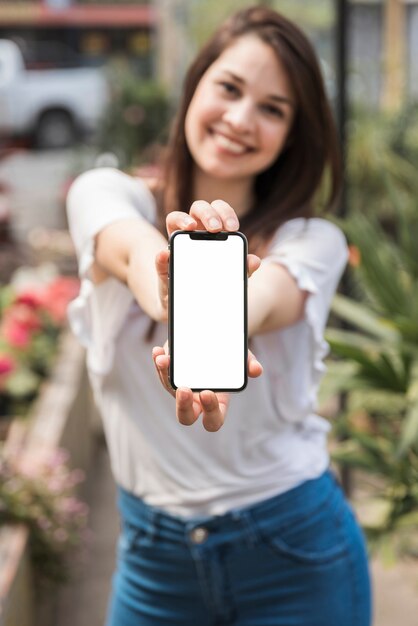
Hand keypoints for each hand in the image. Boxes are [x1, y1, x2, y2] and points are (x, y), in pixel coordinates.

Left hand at [152, 343, 262, 431]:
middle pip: (185, 416)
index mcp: (216, 403)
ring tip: (165, 360)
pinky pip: (162, 372)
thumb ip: (249, 364)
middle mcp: (195, 400)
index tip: (208, 393)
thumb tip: (257, 370)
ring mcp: (180, 388)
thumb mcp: (240, 358)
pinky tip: (158, 353)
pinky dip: (159, 362)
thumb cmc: (229, 357)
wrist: (213, 340)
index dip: (210, 412)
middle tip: (184, 389)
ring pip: (168, 389)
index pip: (213, 420)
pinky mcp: (170, 374)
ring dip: (165, 376)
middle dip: (182, 405)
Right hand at [155, 199, 260, 319]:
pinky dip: (161, 256)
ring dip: (182, 219)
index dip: (225, 212)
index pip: (217, 210)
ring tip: (191, 228)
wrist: (192, 309)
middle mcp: (192, 232)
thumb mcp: (229, 276)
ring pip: (174, 218)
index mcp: (211, 231)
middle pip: (197, 208)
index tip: (233, 227)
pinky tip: (165, 255)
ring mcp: (176, 245)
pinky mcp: (163, 265)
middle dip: (207, 213)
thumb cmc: (212, 283)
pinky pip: (160, 256)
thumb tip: (255, 261)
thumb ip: (242, 268)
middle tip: (216, 228)